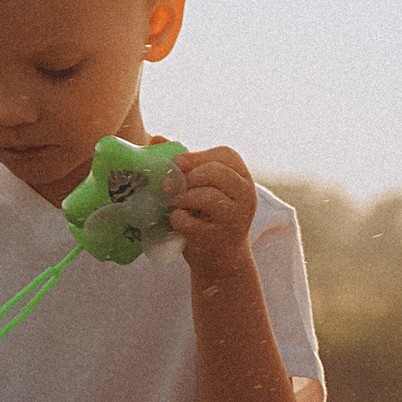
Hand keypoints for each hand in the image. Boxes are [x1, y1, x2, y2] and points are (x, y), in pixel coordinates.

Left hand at [164, 143, 260, 289]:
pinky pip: (191, 222)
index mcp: (243, 180)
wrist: (221, 263)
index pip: (227, 155)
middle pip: (216, 172)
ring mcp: (236, 219)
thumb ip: (185, 166)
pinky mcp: (219, 240)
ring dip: (181, 199)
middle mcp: (246, 197)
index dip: (199, 155)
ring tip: (174, 205)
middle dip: (188, 176)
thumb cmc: (208, 221)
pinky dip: (177, 220)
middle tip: (169, 187)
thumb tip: (155, 138)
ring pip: (206, 196)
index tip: (179, 164)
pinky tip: (176, 223)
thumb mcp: (202, 190)